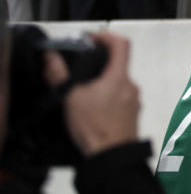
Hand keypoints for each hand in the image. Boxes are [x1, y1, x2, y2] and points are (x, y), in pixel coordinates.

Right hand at [44, 32, 139, 156]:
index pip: (122, 44)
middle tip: (80, 71)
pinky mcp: (133, 113)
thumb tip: (52, 57)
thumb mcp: (71, 98)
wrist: (111, 157)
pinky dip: (109, 97)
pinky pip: (121, 97)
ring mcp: (135, 100)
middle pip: (119, 65)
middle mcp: (131, 85)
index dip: (107, 36)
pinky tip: (95, 109)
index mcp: (119, 77)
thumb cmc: (93, 124)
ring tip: (84, 93)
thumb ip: (61, 76)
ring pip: (119, 83)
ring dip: (104, 83)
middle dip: (100, 64)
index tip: (91, 40)